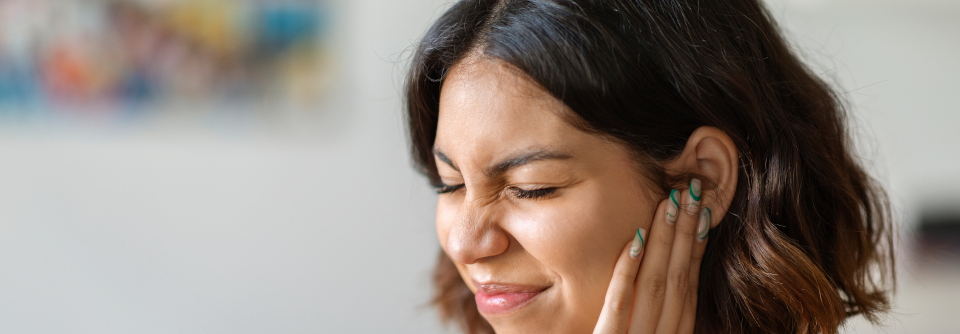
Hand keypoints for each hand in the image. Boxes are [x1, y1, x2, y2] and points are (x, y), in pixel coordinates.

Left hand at [593, 179, 709, 333]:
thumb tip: (657, 270)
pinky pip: (618, 304)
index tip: (702, 213)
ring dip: (663, 241)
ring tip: (669, 203)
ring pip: (655, 284)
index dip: (696, 247)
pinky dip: (627, 271)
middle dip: (686, 233)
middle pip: (678, 278)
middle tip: (691, 192)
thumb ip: (652, 316)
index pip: (689, 286)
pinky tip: (634, 240)